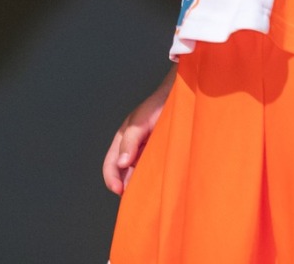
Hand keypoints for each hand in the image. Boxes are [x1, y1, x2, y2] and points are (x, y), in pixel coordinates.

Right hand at [104, 69, 174, 194]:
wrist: (182, 97)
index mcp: (124, 140)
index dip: (111, 178)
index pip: (111, 163)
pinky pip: (155, 171)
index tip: (119, 190)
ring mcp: (148, 152)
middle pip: (124, 173)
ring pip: (139, 174)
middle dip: (127, 186)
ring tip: (149, 194)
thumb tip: (121, 163)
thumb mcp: (140, 122)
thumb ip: (130, 141)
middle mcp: (134, 148)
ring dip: (141, 184)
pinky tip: (161, 186)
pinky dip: (154, 180)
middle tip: (136, 197)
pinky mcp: (162, 155)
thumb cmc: (159, 105)